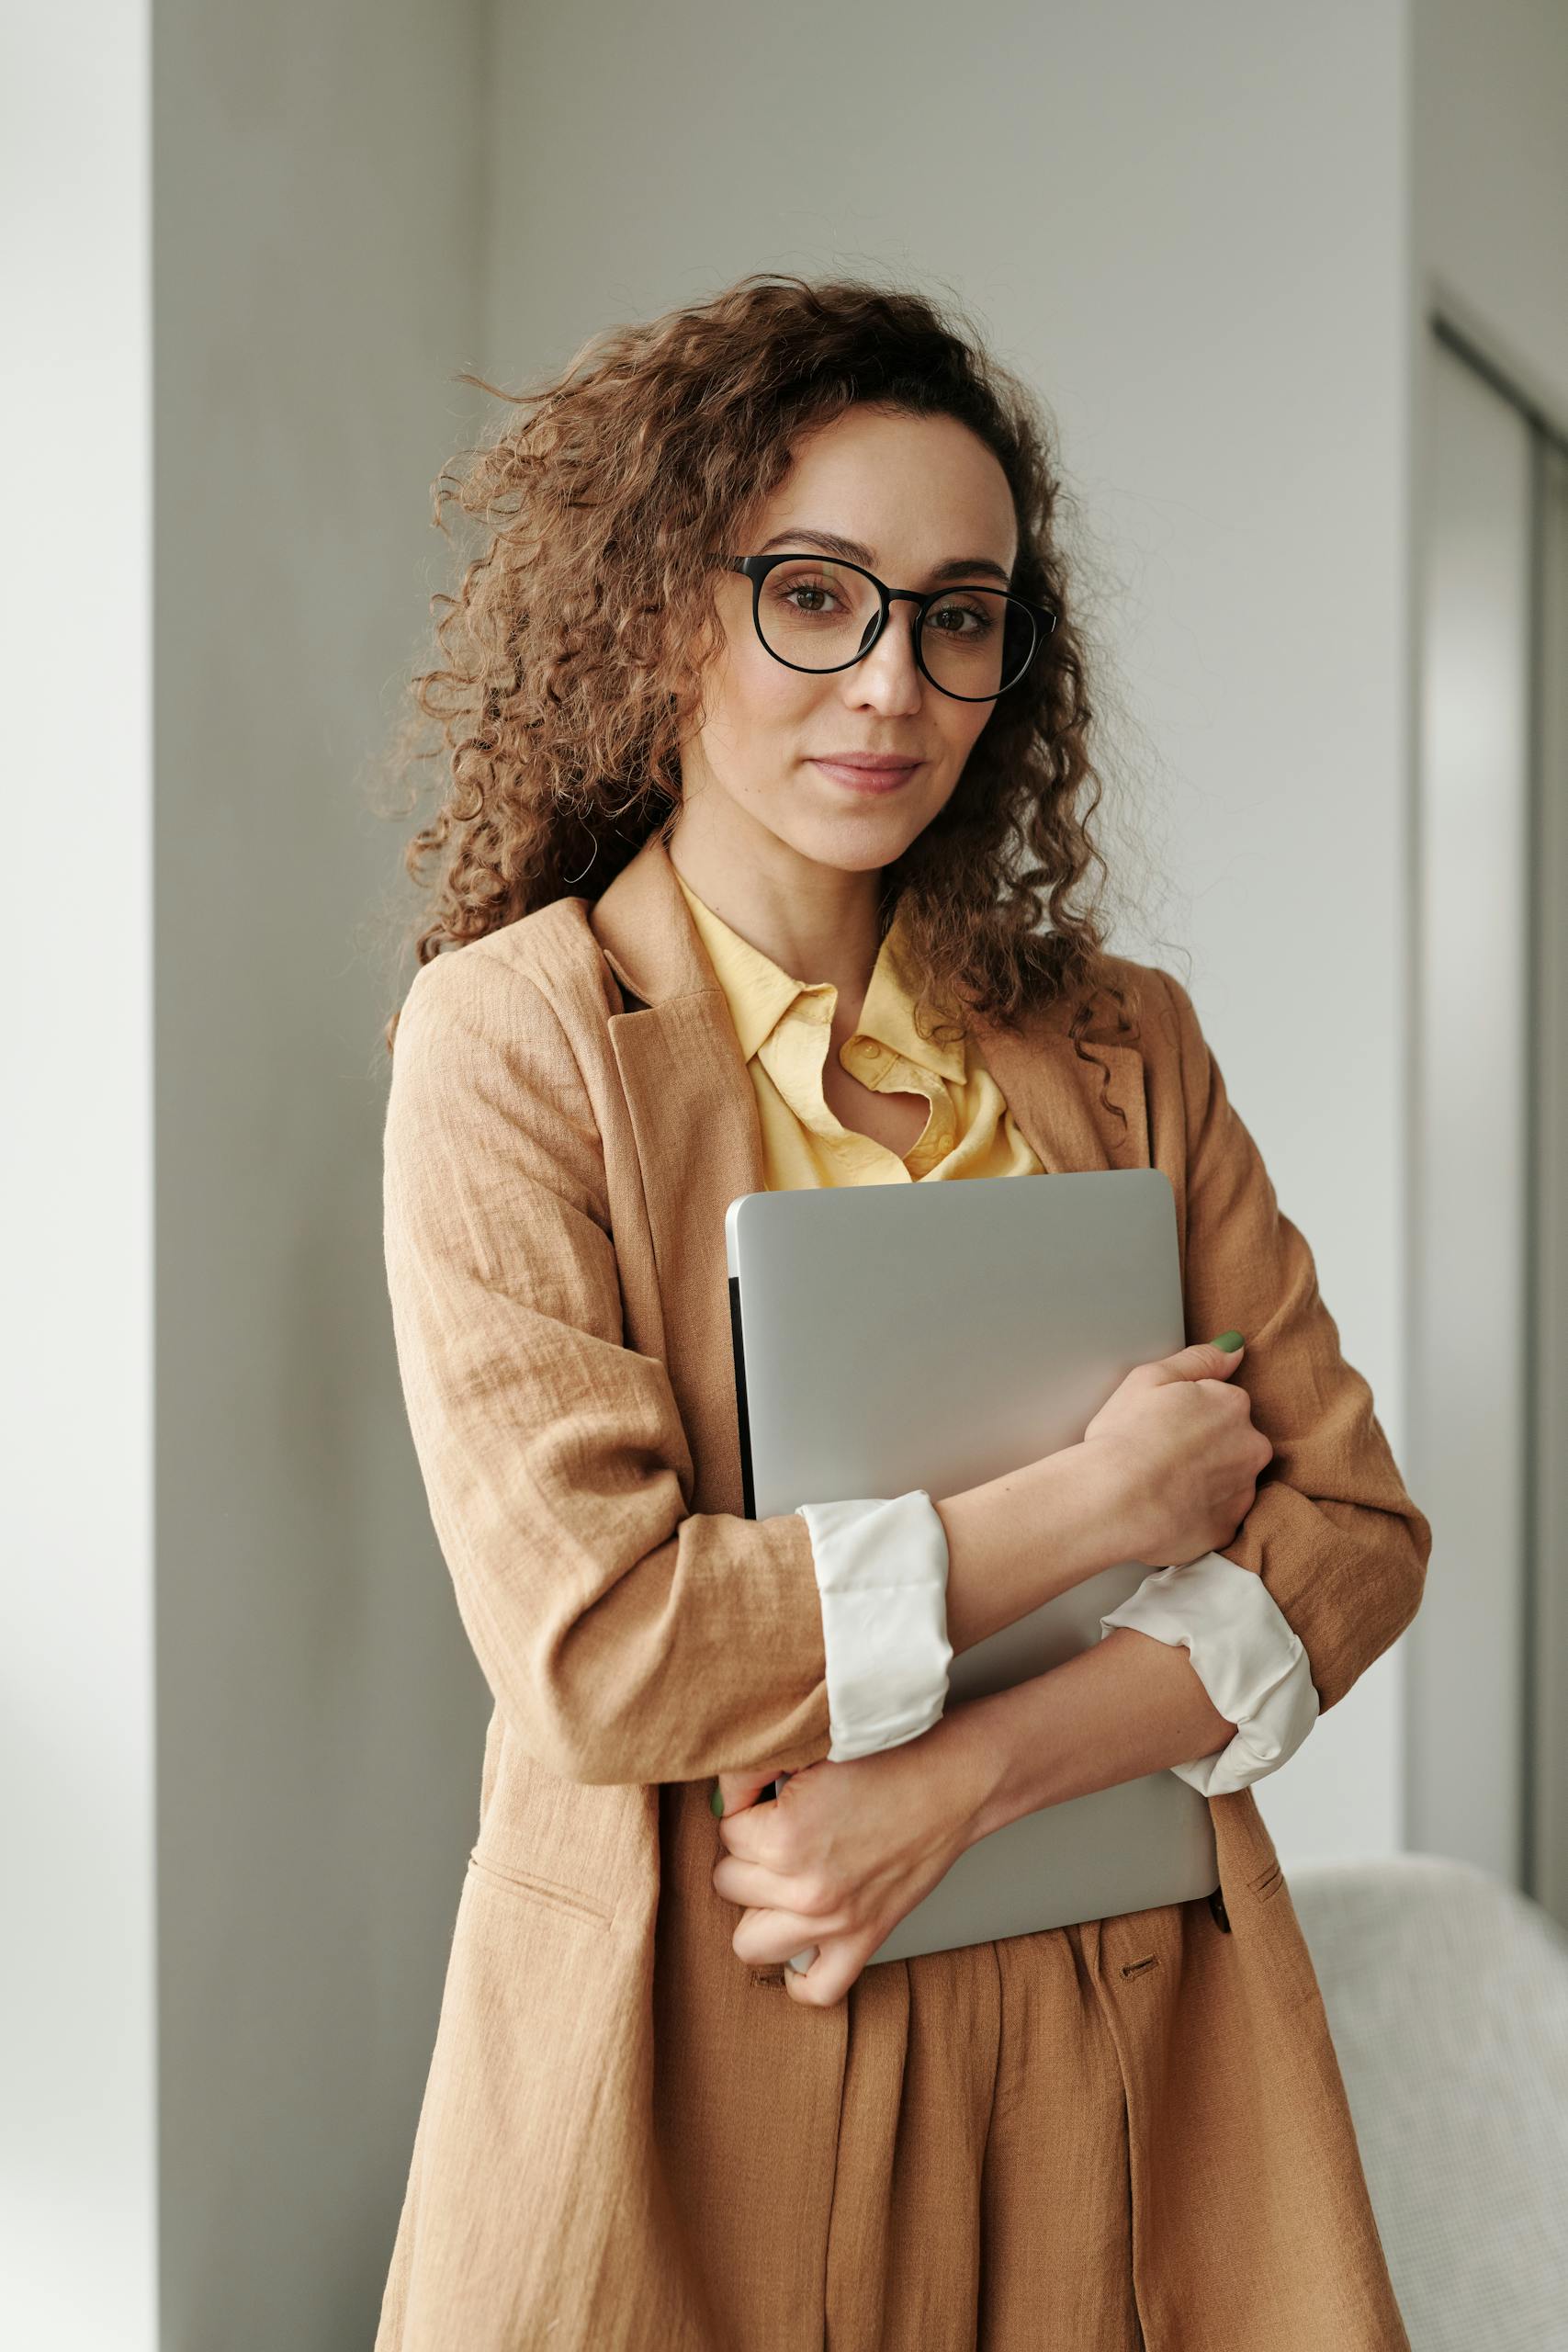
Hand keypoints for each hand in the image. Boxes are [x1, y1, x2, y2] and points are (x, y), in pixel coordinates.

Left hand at [710, 1713, 995, 2006]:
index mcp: (786, 1836)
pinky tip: (801, 1939)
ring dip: (759, 1909)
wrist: (953, 1783)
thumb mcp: (809, 1753)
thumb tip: (722, 1798)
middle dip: (747, 1856)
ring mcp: (835, 1924)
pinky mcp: (865, 1942)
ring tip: (780, 1880)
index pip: (726, 1830)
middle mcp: (806, 1889)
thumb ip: (754, 1772)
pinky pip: (814, 1989)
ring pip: (748, 1942)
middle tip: (776, 1832)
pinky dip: (801, 1973)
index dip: (746, 1808)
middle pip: (728, 1883)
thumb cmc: (887, 1759)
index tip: (770, 1797)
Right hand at [1081, 1336, 1271, 1568]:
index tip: (1164, 1427)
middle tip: (1162, 1457)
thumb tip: (1235, 1348)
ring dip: (1205, 1484)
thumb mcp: (1151, 1378)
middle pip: (1235, 1444)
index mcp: (1232, 1405)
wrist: (1113, 1501)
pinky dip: (1197, 1517)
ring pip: (1228, 1483)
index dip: (1191, 1416)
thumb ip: (1200, 1359)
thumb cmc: (1125, 1436)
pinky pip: (1215, 1520)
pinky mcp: (1226, 1531)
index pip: (1225, 1404)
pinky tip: (1166, 1512)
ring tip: (1162, 1487)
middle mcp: (1250, 1448)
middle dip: (1208, 1450)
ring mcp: (1241, 1492)